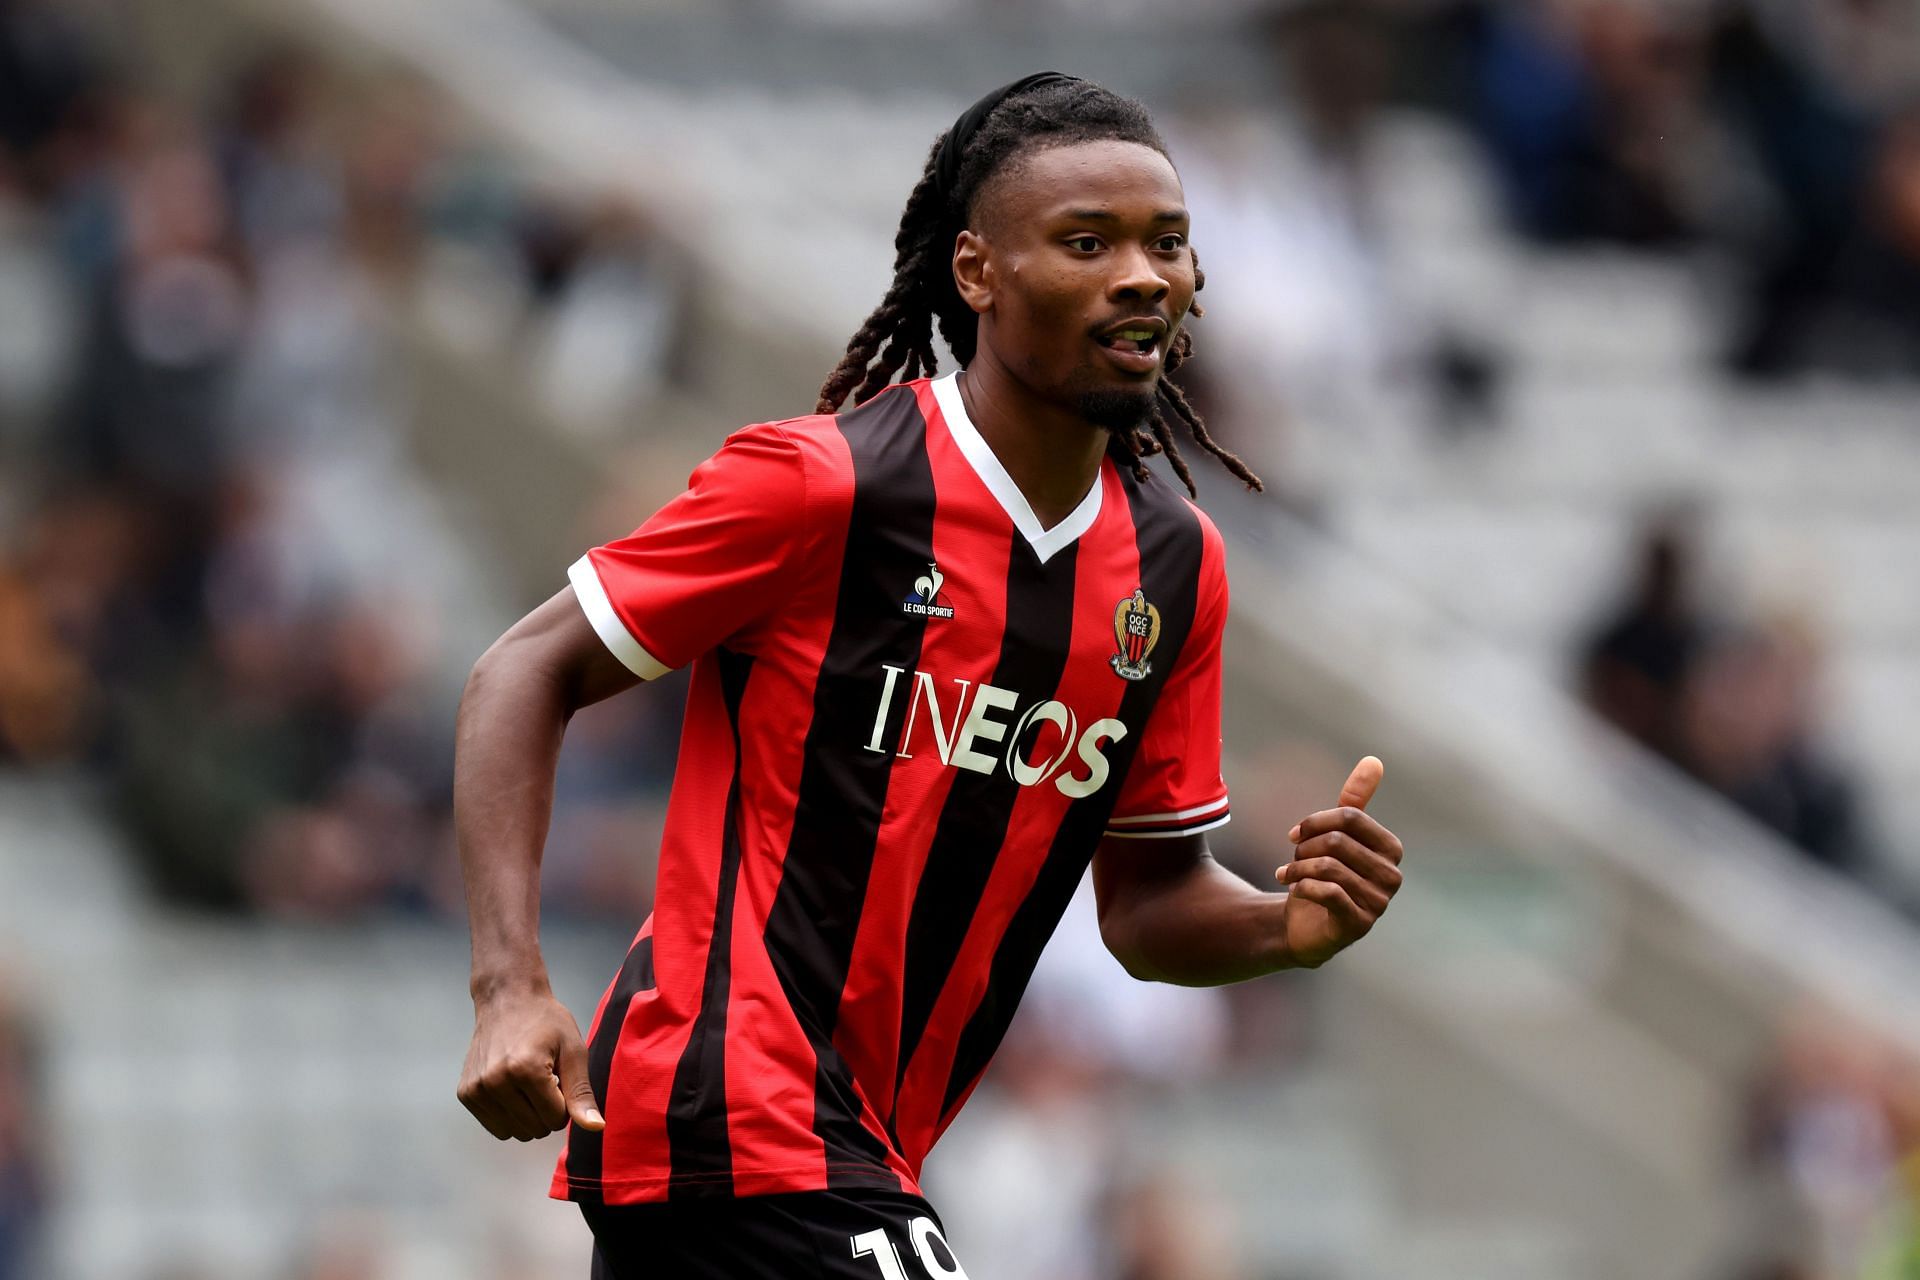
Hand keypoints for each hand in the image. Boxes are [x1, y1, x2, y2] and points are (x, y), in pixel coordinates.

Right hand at [457, 987, 604, 1140]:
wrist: (507, 999)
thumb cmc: (545, 1021)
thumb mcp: (573, 1051)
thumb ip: (582, 1093)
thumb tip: (596, 1127)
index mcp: (526, 1070)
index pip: (556, 1120)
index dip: (565, 1104)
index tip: (561, 1080)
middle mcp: (495, 1082)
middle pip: (535, 1129)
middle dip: (547, 1112)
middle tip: (545, 1080)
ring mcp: (476, 1089)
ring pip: (513, 1132)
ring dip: (527, 1116)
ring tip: (528, 1084)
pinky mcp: (466, 1093)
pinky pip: (494, 1126)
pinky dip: (508, 1115)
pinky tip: (512, 1088)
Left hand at [1275, 755, 1404, 968]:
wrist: (1305, 924)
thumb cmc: (1323, 875)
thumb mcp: (1335, 834)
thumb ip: (1354, 800)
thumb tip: (1373, 760)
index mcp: (1391, 849)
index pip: (1351, 817)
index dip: (1315, 821)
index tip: (1295, 834)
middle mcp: (1392, 876)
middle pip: (1337, 841)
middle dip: (1305, 848)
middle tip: (1294, 859)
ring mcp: (1378, 903)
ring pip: (1328, 867)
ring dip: (1298, 868)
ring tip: (1289, 875)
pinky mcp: (1359, 925)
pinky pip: (1328, 892)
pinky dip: (1303, 886)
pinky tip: (1295, 890)